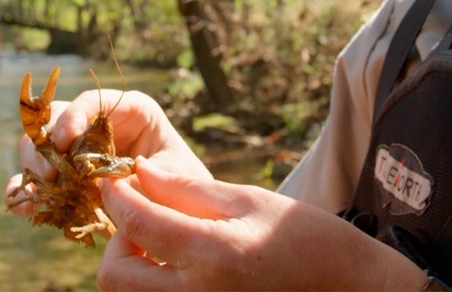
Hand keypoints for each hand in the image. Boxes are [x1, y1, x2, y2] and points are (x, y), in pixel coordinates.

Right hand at [5, 89, 211, 213]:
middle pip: (58, 118)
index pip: (94, 100)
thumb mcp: (174, 174)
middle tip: (49, 173)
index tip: (64, 140)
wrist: (180, 209)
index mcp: (132, 110)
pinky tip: (28, 205)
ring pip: (41, 144)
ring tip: (43, 192)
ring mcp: (81, 151)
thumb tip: (104, 182)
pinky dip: (27, 190)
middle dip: (47, 143)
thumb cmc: (183, 182)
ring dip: (35, 165)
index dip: (74, 114)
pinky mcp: (68, 179)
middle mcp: (101, 125)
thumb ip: (144, 175)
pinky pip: (36, 179)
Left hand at [96, 158, 427, 290]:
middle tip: (139, 206)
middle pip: (116, 274)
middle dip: (117, 235)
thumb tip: (143, 171)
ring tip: (158, 230)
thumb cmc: (302, 235)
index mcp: (212, 257)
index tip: (109, 176)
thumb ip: (189, 189)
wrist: (342, 286)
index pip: (140, 224)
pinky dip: (149, 279)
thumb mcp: (248, 200)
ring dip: (129, 259)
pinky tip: (173, 255)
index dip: (118, 195)